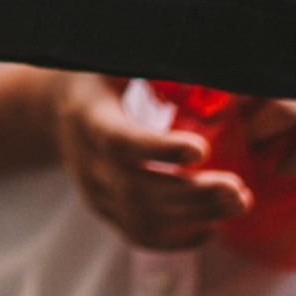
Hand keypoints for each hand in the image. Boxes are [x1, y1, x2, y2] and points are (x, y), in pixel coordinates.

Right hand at [49, 73, 251, 251]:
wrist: (56, 108)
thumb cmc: (99, 74)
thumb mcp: (113, 57)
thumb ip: (148, 60)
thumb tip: (198, 62)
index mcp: (88, 117)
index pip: (119, 141)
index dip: (158, 150)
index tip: (201, 149)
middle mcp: (86, 161)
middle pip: (136, 190)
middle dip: (192, 194)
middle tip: (238, 189)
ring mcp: (95, 192)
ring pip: (142, 219)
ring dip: (195, 216)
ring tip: (239, 203)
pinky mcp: (106, 211)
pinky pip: (140, 235)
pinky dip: (179, 238)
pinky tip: (213, 226)